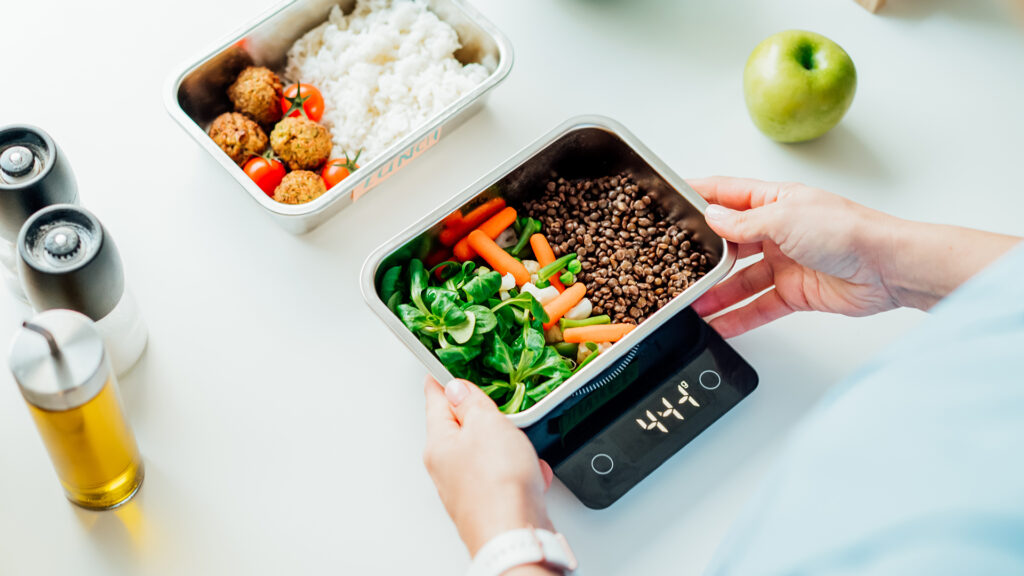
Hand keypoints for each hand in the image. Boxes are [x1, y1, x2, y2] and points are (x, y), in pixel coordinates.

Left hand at [423, 377, 555, 557]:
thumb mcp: (486, 424)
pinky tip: (533, 474)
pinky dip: (521, 471)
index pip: (435, 402)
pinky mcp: (491, 504)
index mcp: (439, 444)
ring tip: (523, 448)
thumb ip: (472, 403)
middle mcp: (448, 468)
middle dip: (484, 417)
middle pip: (462, 429)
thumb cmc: (497, 484)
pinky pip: (506, 477)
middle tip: (497, 406)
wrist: (515, 536)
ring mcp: (469, 488)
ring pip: (488, 454)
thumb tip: (458, 389)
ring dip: (509, 446)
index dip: (440, 381)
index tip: (438, 371)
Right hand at [687, 176, 1019, 337]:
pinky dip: (738, 317)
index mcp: (776, 201)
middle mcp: (778, 230)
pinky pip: (758, 306)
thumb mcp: (785, 218)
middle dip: (701, 255)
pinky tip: (718, 325)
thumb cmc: (848, 230)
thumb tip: (712, 220)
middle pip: (729, 242)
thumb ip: (743, 224)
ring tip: (689, 305)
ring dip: (715, 293)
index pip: (728, 194)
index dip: (699, 195)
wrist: (888, 267)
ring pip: (739, 279)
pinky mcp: (794, 292)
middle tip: (671, 265)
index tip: (669, 197)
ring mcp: (785, 262)